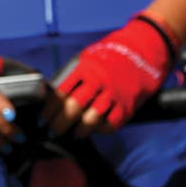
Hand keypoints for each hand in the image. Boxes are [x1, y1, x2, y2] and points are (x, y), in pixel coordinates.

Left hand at [50, 14, 176, 136]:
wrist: (142, 52)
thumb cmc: (110, 58)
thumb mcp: (87, 59)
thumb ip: (73, 76)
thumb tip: (54, 95)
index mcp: (84, 68)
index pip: (60, 92)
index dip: (50, 109)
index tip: (43, 119)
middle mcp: (98, 81)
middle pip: (73, 107)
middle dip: (60, 123)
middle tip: (53, 130)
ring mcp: (113, 94)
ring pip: (91, 118)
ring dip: (80, 130)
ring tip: (73, 134)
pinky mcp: (127, 105)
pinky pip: (111, 123)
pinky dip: (101, 130)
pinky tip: (95, 130)